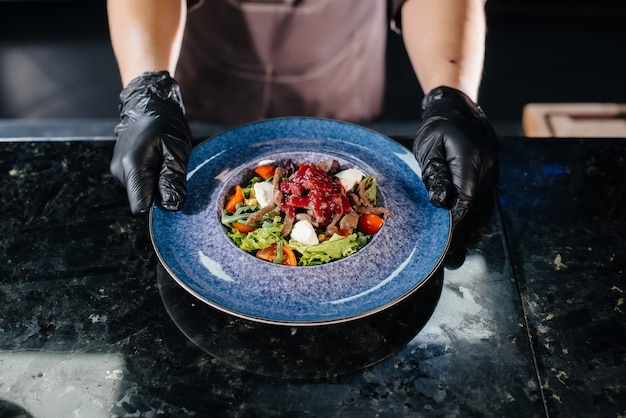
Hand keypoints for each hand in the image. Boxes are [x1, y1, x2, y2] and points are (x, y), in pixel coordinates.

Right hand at [110, 71, 191, 214]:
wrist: (148, 103)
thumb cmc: (165, 124)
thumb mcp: (176, 151)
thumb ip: (172, 179)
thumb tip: (172, 206)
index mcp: (132, 166)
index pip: (140, 206)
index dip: (159, 207)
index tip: (172, 194)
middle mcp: (119, 170)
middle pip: (141, 200)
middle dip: (160, 194)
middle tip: (172, 171)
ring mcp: (118, 169)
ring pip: (140, 192)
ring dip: (156, 184)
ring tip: (164, 162)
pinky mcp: (120, 168)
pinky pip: (138, 183)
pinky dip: (150, 178)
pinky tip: (157, 161)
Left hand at [413, 86, 498, 227]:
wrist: (455, 106)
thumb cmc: (437, 127)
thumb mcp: (428, 150)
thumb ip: (435, 176)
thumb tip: (441, 201)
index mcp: (470, 158)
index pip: (465, 197)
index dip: (455, 215)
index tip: (444, 230)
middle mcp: (487, 162)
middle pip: (472, 198)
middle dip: (456, 208)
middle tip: (438, 220)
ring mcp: (493, 163)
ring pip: (477, 193)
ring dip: (461, 199)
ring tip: (444, 199)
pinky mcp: (492, 164)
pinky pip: (480, 185)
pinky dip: (466, 191)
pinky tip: (453, 189)